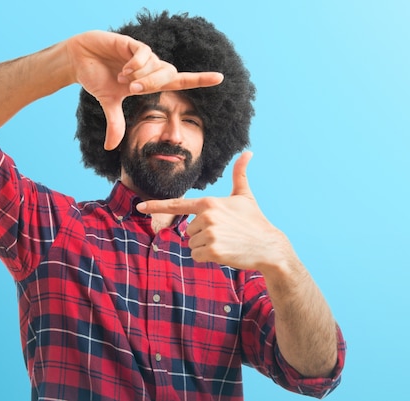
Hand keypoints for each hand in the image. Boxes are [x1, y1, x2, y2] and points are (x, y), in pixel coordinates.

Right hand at [65, 31, 223, 149]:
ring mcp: (143, 55)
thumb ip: (115, 123)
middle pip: (170, 75)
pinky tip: (124, 70)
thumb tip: (111, 147)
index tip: (220, 78)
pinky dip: (136, 65)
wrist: (79, 59)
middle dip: (154, 85)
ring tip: (122, 78)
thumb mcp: (108, 103)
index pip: (180, 81)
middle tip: (133, 90)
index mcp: (150, 81)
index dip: (199, 79)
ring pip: (158, 65)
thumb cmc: (97, 78)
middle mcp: (151, 66)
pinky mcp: (132, 43)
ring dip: (142, 76)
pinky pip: (145, 54)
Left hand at [137, 152, 293, 269]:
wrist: (269, 246)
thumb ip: (240, 174)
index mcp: (209, 203)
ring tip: (225, 242)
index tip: (139, 207)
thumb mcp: (245, 196)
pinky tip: (224, 252)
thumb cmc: (255, 221)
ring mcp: (208, 234)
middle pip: (189, 230)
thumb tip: (248, 152)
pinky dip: (208, 257)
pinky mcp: (212, 250)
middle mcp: (206, 216)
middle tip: (225, 234)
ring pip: (191, 244)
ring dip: (205, 247)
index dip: (156, 206)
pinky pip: (196, 256)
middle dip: (203, 235)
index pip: (178, 204)